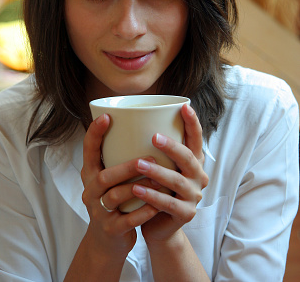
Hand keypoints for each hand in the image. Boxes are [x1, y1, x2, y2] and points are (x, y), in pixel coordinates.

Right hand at [81, 114, 158, 260]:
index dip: (94, 134)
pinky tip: (157, 205)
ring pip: (115, 198)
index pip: (87, 151)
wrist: (106, 243)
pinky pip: (127, 220)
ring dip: (137, 187)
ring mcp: (98, 213)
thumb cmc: (114, 202)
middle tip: (150, 157)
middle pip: (103, 177)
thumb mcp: (109, 180)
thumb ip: (118, 159)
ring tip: (158, 179)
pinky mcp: (111, 230)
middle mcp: (90, 192)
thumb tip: (142, 126)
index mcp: (89, 175)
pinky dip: (143, 212)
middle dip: (126, 167)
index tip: (106, 116)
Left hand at [131, 103, 208, 245]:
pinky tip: (137, 189)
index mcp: (193, 161)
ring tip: (138, 164)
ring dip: (157, 171)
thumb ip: (155, 149)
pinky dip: (152, 196)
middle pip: (189, 158)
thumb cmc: (156, 188)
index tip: (184, 107)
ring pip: (177, 180)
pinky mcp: (186, 214)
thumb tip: (134, 118)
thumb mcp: (160, 166)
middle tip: (153, 137)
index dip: (193, 123)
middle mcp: (198, 176)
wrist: (159, 227)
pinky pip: (168, 203)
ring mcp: (194, 196)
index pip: (196, 139)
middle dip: (172, 146)